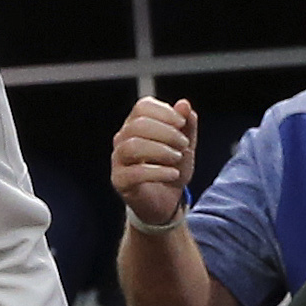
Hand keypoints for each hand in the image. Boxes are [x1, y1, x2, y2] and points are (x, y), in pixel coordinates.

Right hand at [111, 95, 196, 228]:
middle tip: (184, 144)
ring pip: (132, 147)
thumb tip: (184, 104)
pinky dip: (158, 172)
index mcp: (136, 125)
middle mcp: (123, 139)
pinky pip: (134, 173)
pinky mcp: (119, 181)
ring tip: (177, 158)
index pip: (143, 106)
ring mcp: (118, 160)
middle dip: (166, 133)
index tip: (182, 123)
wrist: (166, 202)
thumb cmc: (172, 168)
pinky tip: (173, 174)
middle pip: (137, 125)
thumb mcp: (185, 146)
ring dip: (160, 151)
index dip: (164, 112)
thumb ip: (187, 126)